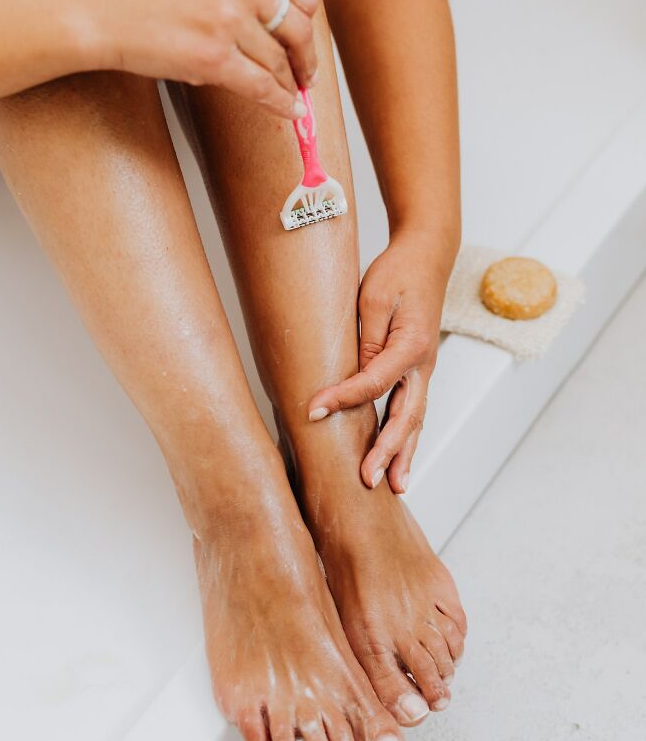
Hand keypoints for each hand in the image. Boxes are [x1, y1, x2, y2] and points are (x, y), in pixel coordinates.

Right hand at [101, 0, 317, 118]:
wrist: (105, 12)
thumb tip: (281, 32)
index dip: (308, 25)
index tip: (307, 42)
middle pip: (299, 31)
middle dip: (306, 60)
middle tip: (306, 76)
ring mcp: (229, 23)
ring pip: (280, 64)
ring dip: (290, 86)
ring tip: (292, 97)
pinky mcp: (215, 59)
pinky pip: (262, 88)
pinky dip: (280, 103)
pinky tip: (288, 111)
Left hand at [308, 231, 453, 492]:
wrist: (428, 255)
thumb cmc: (399, 271)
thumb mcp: (374, 297)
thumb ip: (367, 339)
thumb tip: (354, 377)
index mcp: (412, 345)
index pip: (374, 382)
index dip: (343, 398)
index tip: (312, 410)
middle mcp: (424, 363)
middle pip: (406, 416)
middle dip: (387, 450)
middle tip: (368, 479)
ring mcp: (424, 370)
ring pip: (415, 419)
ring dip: (403, 454)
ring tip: (394, 486)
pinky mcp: (417, 371)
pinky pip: (412, 409)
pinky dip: (406, 437)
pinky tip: (398, 458)